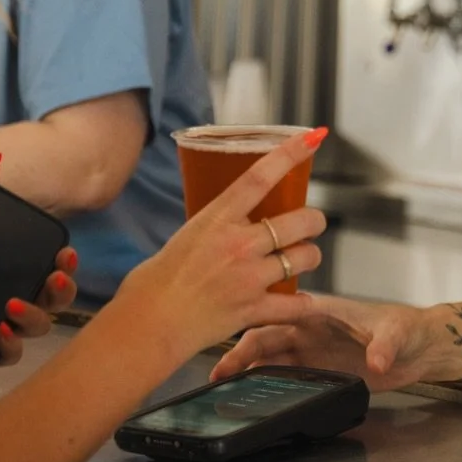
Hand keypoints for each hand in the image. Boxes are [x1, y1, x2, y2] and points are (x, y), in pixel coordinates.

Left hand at [0, 156, 78, 366]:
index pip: (44, 265)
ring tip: (12, 306)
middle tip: (52, 279)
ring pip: (36, 330)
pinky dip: (11, 347)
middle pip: (52, 300)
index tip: (64, 255)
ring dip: (37, 318)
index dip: (63, 264)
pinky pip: (6, 357)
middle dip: (63, 291)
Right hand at [121, 127, 329, 361]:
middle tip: (310, 224)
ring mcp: (249, 278)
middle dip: (313, 220)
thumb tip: (236, 225)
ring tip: (300, 260)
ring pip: (306, 257)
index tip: (312, 138)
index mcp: (217, 219)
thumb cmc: (156, 281)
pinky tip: (300, 302)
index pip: (260, 177)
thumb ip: (218, 227)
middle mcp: (239, 244)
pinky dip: (303, 304)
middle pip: (300, 220)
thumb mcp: (187, 236)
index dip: (290, 154)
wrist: (147, 323)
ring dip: (309, 257)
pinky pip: (298, 304)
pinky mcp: (254, 309)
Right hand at [210, 294, 426, 391]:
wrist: (421, 348)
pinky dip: (268, 384)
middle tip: (216, 379)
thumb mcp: (397, 333)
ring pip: (270, 360)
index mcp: (319, 311)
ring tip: (225, 391)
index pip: (275, 319)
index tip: (230, 354)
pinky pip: (287, 376)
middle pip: (264, 341)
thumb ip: (385, 346)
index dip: (250, 336)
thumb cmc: (408, 328)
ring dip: (248, 372)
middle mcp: (310, 330)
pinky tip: (253, 396)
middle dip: (238, 358)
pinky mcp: (321, 370)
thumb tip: (377, 361)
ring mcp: (313, 351)